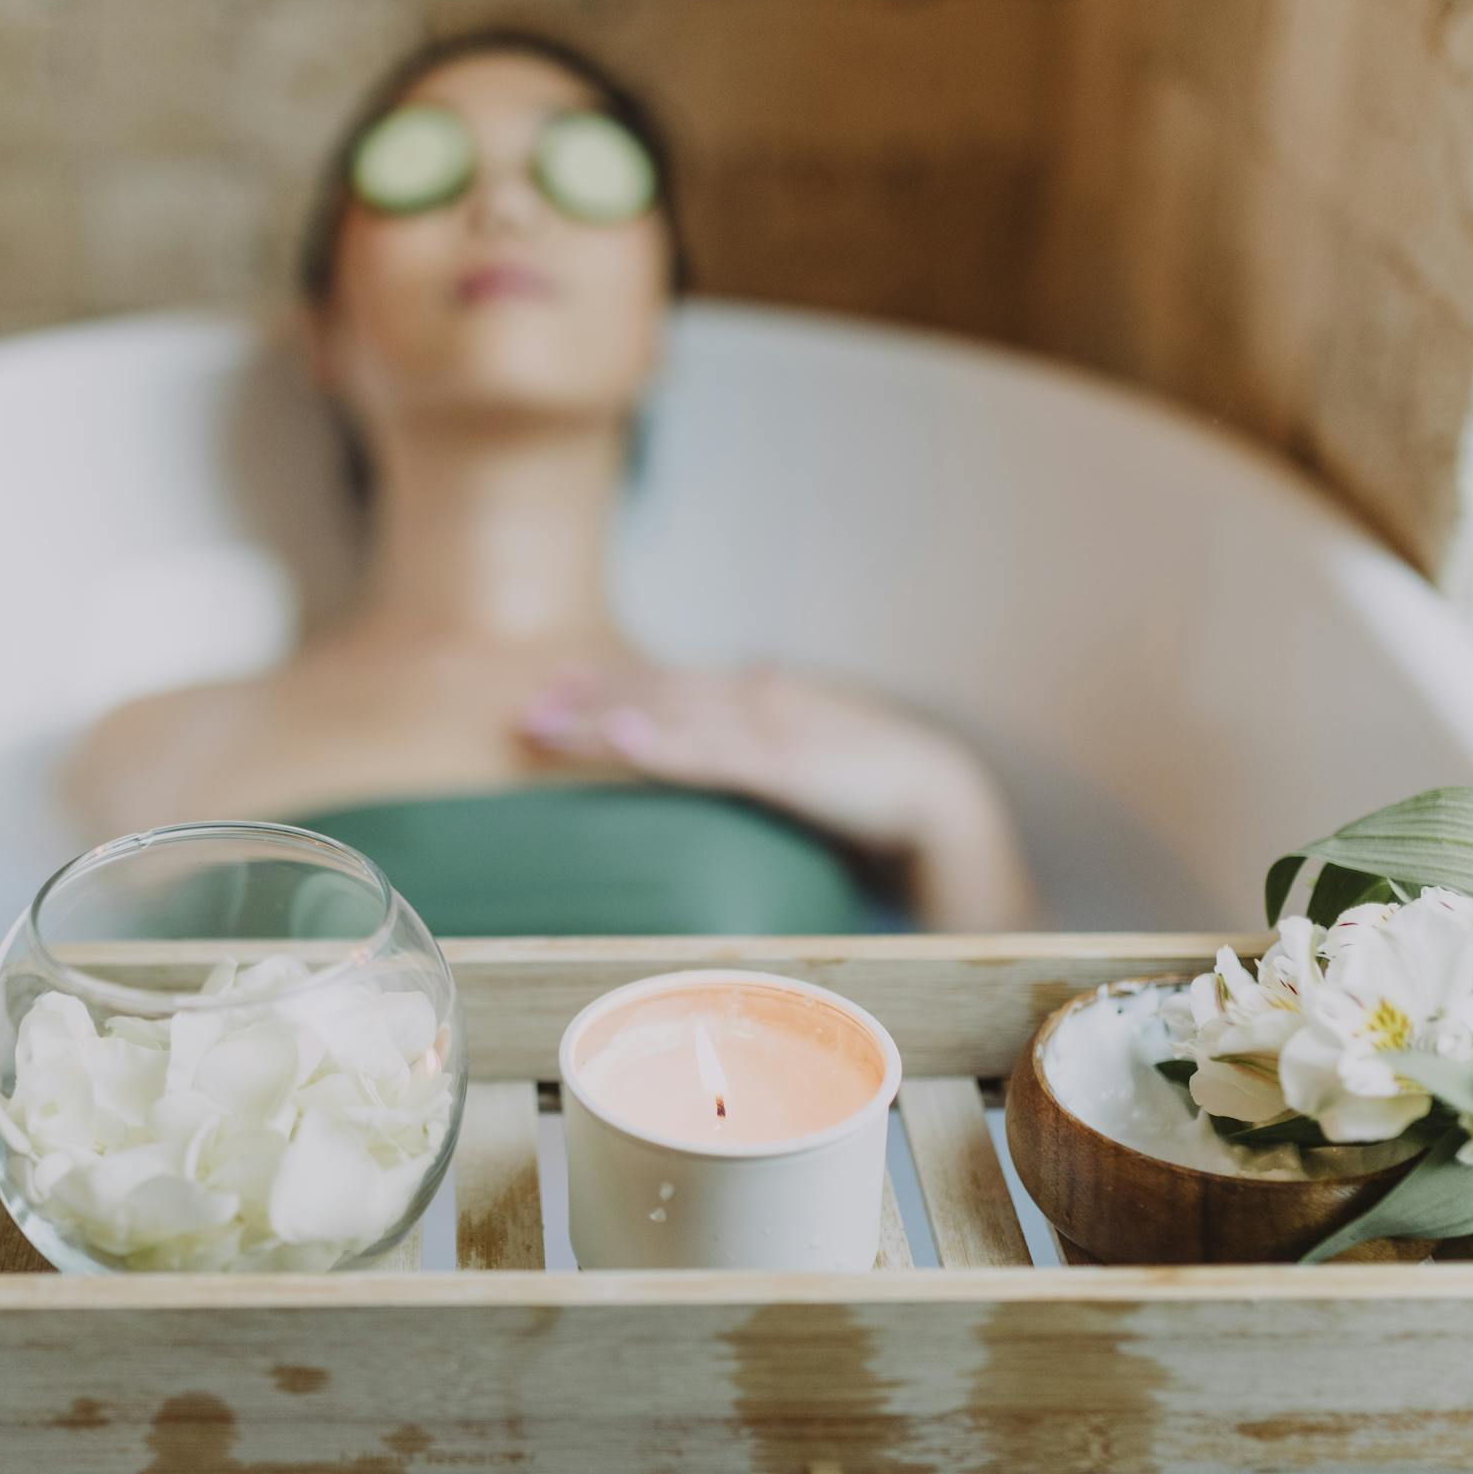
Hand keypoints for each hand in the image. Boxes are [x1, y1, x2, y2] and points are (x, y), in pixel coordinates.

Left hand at [517, 664, 1037, 929]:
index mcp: (766, 697)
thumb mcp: (821, 745)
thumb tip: (760, 675)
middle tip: (527, 704)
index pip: (677, 684)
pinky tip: (622, 738)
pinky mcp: (784, 769)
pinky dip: (663, 745)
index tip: (564, 683)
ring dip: (603, 718)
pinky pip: (710, 756)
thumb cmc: (884, 783)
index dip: (617, 683)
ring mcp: (769, 730)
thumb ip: (782, 718)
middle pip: (658, 693)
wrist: (944, 798)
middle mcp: (758, 701)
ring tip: (546, 717)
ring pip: (668, 717)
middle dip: (589, 698)